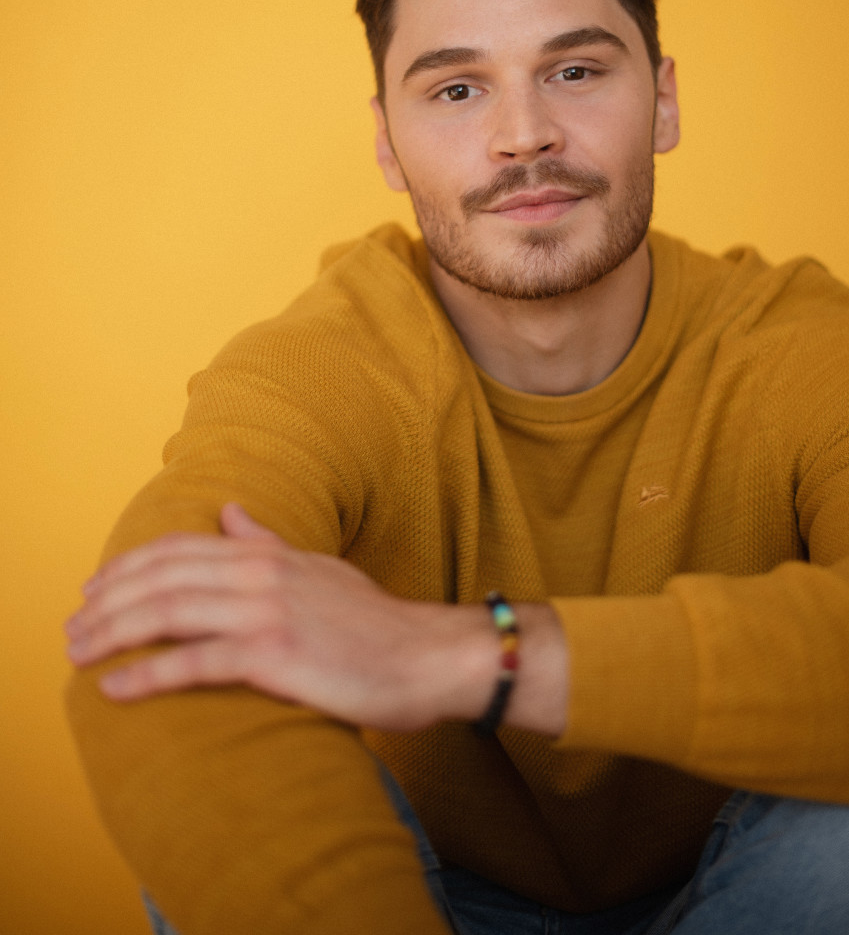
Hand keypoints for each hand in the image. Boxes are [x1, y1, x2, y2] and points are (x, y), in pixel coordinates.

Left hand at [65, 504, 499, 730]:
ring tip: (79, 653)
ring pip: (169, 612)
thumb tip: (232, 509)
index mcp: (267, 554)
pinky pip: (196, 663)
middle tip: (72, 628)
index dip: (129, 566)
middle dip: (108, 601)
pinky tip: (115, 688)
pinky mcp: (274, 656)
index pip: (179, 548)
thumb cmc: (374, 622)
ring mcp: (266, 612)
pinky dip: (148, 674)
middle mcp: (260, 574)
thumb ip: (268, 542)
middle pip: (162, 577)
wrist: (427, 656)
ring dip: (114, 632)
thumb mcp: (317, 569)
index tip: (94, 587)